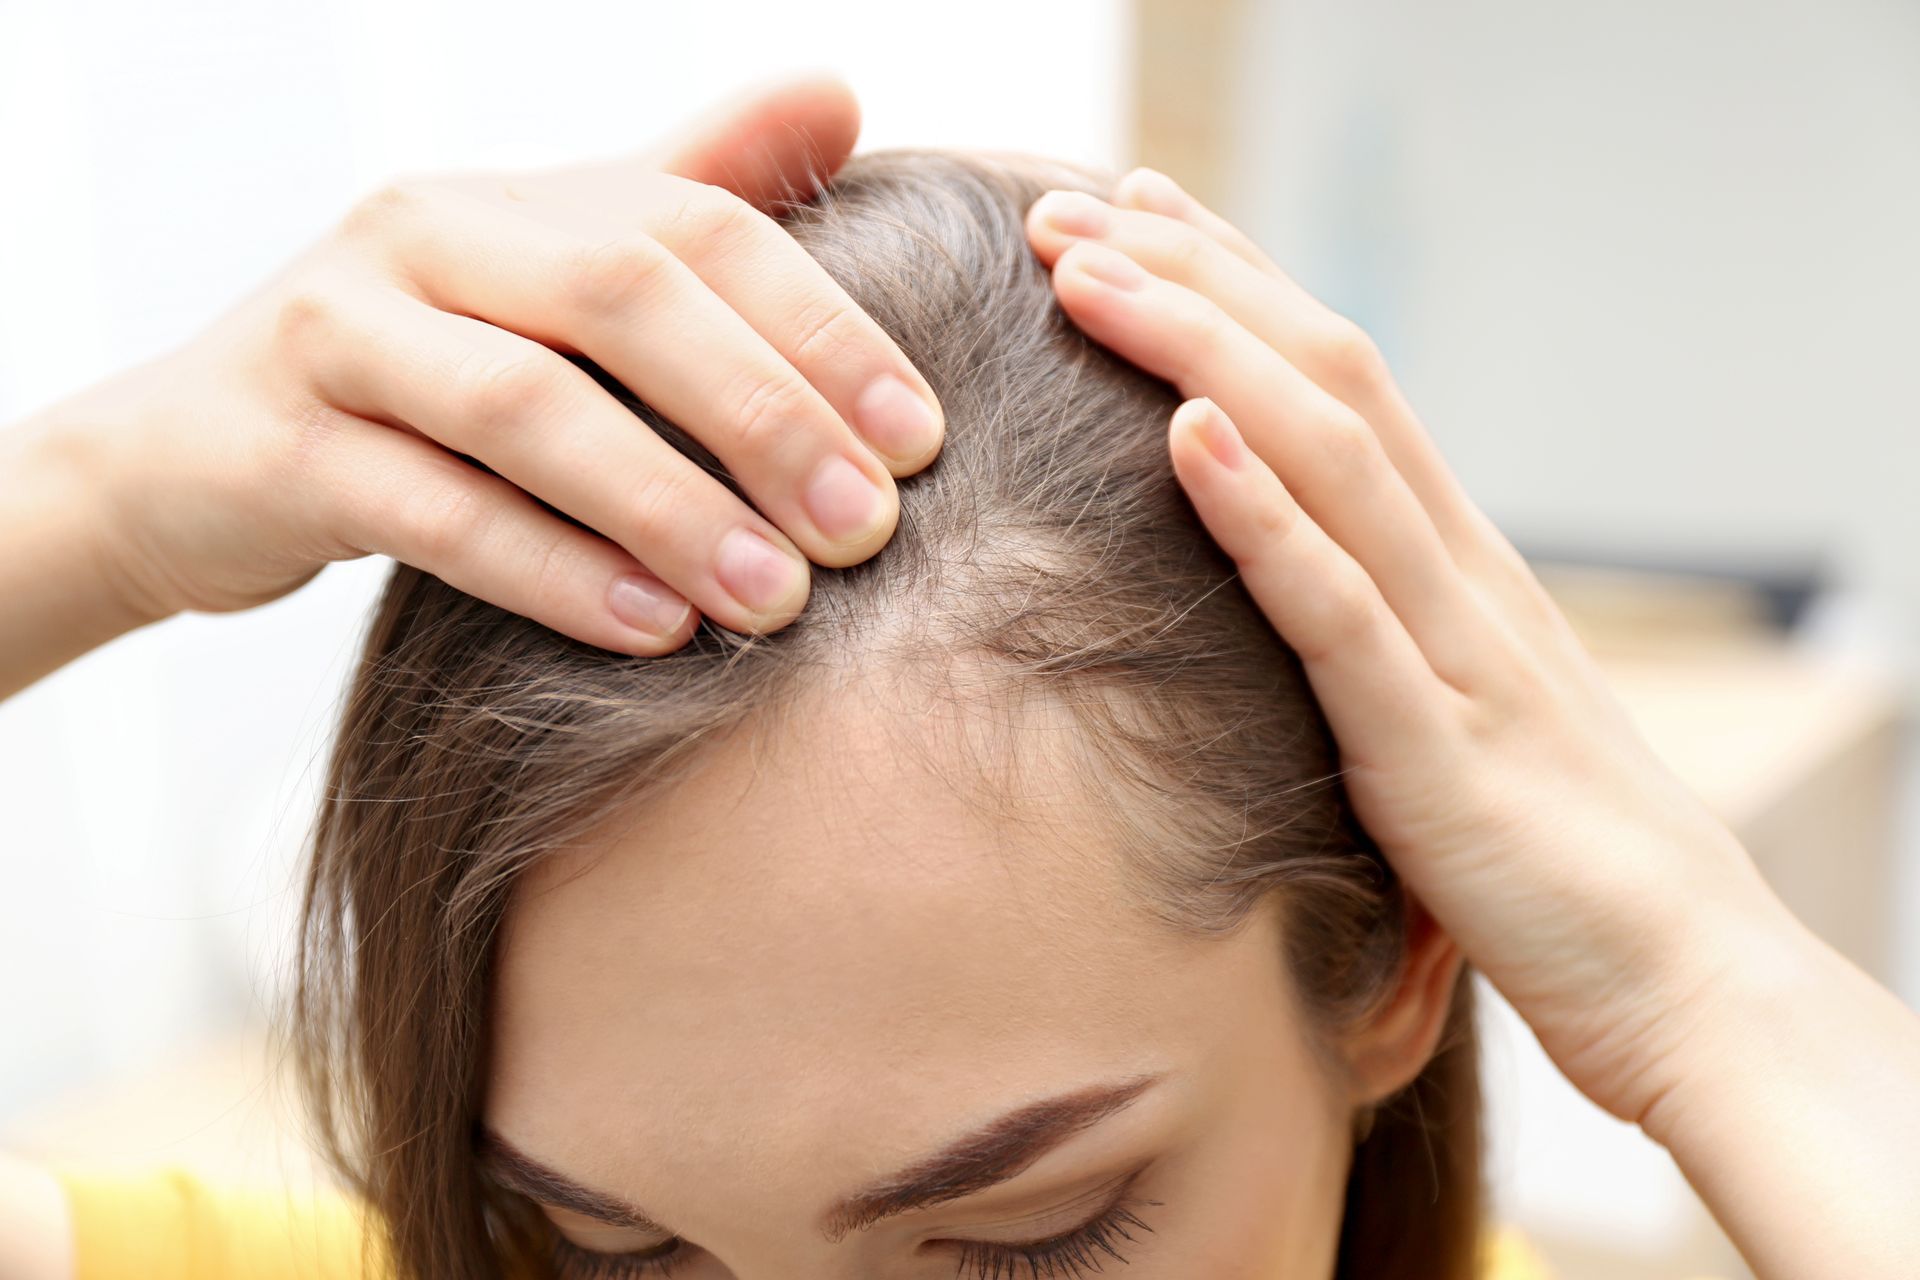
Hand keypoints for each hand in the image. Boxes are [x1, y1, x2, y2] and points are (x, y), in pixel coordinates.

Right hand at [36, 74, 942, 655]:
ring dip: (669, 505)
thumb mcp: (547, 275)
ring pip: (526, 408)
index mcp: (513, 195)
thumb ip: (687, 192)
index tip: (925, 442)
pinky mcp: (275, 448)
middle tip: (867, 531)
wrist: (188, 458)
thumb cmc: (418, 374)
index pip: (698, 228)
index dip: (823, 329)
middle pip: (621, 298)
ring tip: (777, 598)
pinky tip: (651, 630)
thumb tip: (840, 94)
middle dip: (763, 415)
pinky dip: (551, 569)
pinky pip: (430, 509)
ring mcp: (336, 335)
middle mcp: (423, 234)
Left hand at [1024, 172, 1792, 1127]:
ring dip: (1201, 353)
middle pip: (1323, 380)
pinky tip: (1187, 436)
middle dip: (1194, 282)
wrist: (1686, 975)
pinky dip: (1261, 516)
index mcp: (1455, 563)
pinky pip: (1339, 610)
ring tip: (1092, 275)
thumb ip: (1381, 634)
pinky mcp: (1438, 750)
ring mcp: (1453, 649)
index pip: (1340, 382)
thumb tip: (1289, 586)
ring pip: (1326, 459)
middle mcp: (1456, 573)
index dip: (1238, 287)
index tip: (1138, 216)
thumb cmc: (1556, 854)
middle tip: (1072, 209)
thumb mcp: (1457, 709)